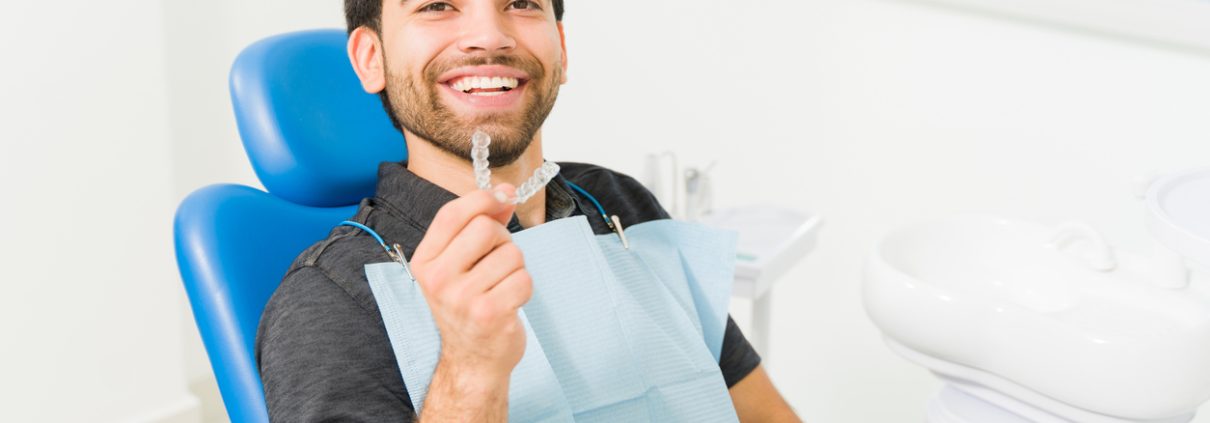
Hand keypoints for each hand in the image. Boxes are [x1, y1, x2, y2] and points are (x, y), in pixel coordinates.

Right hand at [410, 184, 532, 381]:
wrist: (472, 359)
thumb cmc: (468, 305)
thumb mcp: (461, 263)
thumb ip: (480, 224)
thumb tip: (506, 192)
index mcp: (425, 262)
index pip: (452, 214)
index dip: (483, 198)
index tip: (504, 196)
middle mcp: (438, 280)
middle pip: (486, 228)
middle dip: (502, 239)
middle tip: (496, 262)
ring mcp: (463, 299)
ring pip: (511, 253)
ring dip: (515, 267)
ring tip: (500, 286)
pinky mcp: (490, 314)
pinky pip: (524, 279)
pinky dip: (524, 287)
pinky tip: (509, 301)